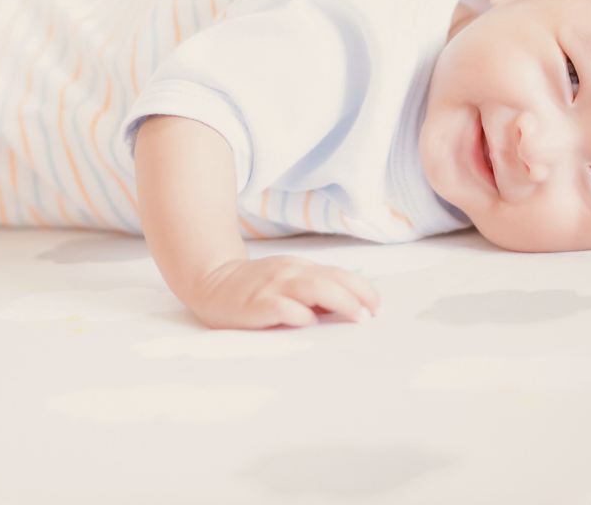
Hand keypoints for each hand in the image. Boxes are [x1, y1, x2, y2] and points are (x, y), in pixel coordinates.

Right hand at [189, 255, 381, 329]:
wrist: (211, 281)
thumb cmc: (256, 287)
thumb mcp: (288, 282)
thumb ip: (315, 293)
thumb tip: (352, 310)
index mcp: (301, 268)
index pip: (340, 275)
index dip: (363, 290)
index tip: (379, 308)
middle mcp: (289, 273)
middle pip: (332, 280)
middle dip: (357, 297)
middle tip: (372, 316)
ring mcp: (273, 287)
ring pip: (314, 288)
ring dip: (340, 302)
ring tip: (356, 318)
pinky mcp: (256, 304)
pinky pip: (282, 307)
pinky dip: (299, 314)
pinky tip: (309, 322)